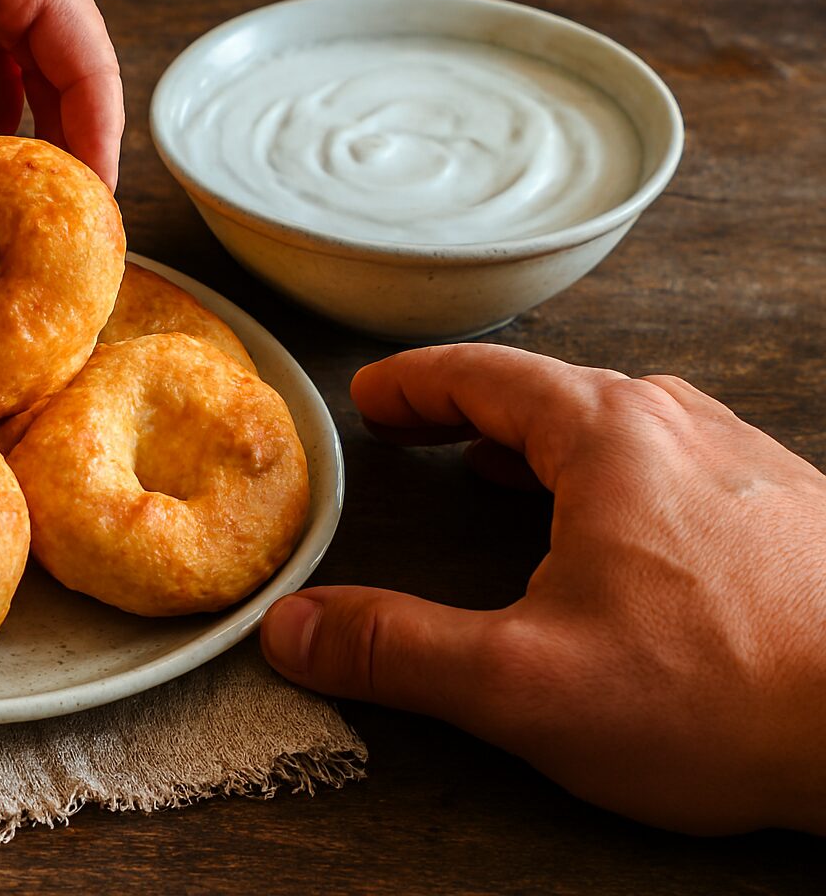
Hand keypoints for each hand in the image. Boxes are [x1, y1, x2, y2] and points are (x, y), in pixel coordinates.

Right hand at [259, 344, 825, 834]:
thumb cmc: (728, 694)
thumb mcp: (525, 683)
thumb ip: (397, 650)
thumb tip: (293, 631)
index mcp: (611, 436)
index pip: (484, 374)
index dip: (413, 382)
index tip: (371, 397)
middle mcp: (683, 427)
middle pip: (553, 390)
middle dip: (472, 407)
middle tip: (417, 427)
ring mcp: (746, 464)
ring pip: (622, 424)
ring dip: (546, 438)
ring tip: (500, 467)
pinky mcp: (788, 513)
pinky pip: (677, 465)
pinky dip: (613, 474)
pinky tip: (617, 531)